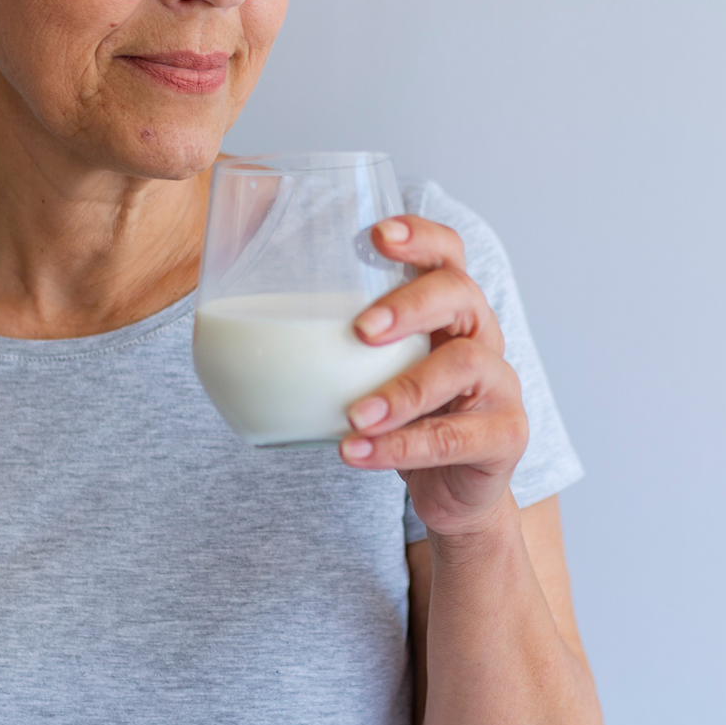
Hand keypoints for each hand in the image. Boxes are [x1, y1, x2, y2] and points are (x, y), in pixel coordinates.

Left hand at [339, 216, 527, 538]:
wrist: (449, 490)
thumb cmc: (401, 418)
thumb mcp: (367, 374)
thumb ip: (326, 347)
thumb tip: (221, 330)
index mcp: (448, 310)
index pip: (447, 254)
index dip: (420, 237)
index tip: (378, 234)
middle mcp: (481, 335)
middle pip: (461, 296)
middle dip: (410, 306)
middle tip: (362, 330)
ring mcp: (500, 384)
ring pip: (462, 366)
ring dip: (403, 390)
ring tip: (354, 415)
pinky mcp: (504, 435)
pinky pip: (454, 436)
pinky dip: (401, 446)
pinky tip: (358, 451)